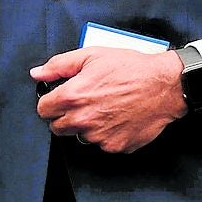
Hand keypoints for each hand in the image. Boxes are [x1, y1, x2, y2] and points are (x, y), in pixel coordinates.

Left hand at [32, 47, 187, 153]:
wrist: (164, 85)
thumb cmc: (131, 68)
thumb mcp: (92, 56)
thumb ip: (59, 65)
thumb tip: (37, 73)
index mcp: (73, 96)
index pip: (43, 110)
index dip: (50, 102)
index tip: (58, 99)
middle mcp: (83, 119)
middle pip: (57, 127)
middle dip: (65, 116)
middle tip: (83, 103)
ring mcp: (99, 136)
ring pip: (79, 136)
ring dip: (86, 126)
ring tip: (104, 108)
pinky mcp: (115, 146)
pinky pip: (101, 144)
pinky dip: (105, 134)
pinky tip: (117, 117)